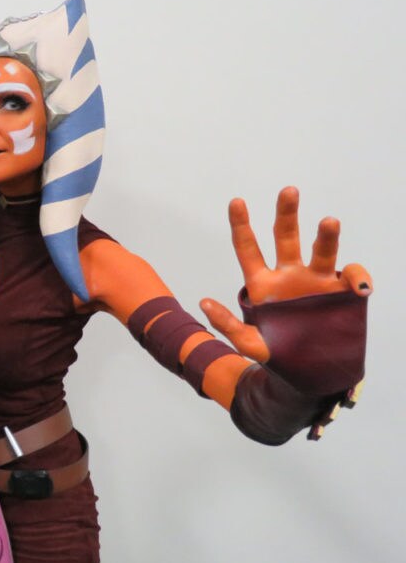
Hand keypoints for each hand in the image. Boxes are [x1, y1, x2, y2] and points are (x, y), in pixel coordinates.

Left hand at [200, 186, 371, 360]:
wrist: (309, 371)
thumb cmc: (276, 354)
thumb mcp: (248, 343)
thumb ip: (227, 324)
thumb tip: (203, 302)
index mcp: (261, 284)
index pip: (248, 248)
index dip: (241, 225)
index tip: (236, 201)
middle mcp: (289, 275)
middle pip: (286, 237)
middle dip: (287, 213)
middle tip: (288, 190)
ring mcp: (316, 281)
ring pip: (322, 251)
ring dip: (326, 236)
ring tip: (329, 222)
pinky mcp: (341, 293)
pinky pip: (353, 277)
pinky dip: (358, 278)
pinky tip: (359, 288)